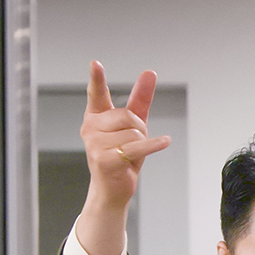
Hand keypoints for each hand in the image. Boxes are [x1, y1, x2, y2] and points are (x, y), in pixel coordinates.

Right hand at [73, 62, 167, 254]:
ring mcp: (95, 144)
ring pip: (134, 132)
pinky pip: (137, 146)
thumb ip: (140, 98)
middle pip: (128, 116)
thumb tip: (149, 73)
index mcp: (95, 117)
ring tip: (131, 155)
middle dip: (139, 129)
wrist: (113, 190)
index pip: (96, 94)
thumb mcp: (133, 125)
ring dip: (143, 144)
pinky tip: (164, 142)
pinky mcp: (105, 159)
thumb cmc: (121, 156)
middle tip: (132, 145)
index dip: (97, 79)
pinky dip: (154, 145)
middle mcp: (91, 128)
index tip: (96, 64)